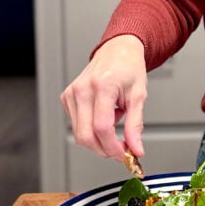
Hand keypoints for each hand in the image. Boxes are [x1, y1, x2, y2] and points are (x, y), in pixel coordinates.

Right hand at [60, 34, 147, 161]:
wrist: (118, 50)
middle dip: (104, 149)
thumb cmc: (128, 68)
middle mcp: (83, 89)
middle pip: (86, 135)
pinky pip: (76, 124)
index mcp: (102, 86)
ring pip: (79, 134)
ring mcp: (72, 93)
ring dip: (99, 138)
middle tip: (120, 149)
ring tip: (114, 119)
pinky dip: (91, 128)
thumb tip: (135, 149)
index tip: (125, 154)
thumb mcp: (138, 95)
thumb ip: (135, 125)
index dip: (113, 147)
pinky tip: (103, 114)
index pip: (102, 127)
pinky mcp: (66, 97)